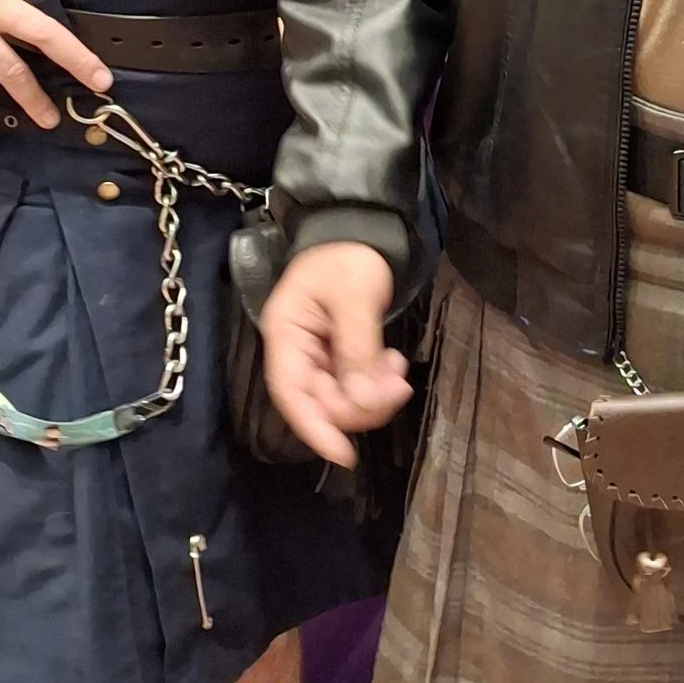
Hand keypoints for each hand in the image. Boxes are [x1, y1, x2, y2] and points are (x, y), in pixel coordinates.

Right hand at [261, 241, 413, 467]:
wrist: (363, 227)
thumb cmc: (349, 255)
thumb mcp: (354, 299)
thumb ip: (356, 350)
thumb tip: (361, 398)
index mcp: (285, 334)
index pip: (292, 394)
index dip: (315, 429)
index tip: (344, 455)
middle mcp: (296, 349)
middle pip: (320, 400)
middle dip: (359, 405)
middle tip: (398, 389)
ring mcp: (316, 352)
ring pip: (340, 395)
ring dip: (372, 395)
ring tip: (398, 373)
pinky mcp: (337, 351)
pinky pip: (354, 381)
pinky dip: (375, 381)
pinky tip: (393, 364)